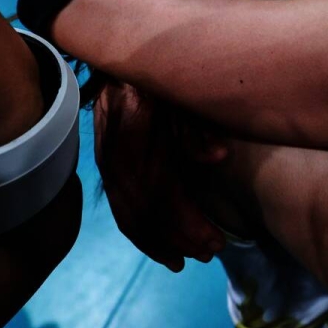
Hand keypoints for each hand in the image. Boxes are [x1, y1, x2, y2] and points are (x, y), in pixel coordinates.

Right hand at [93, 82, 227, 271]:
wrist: (118, 67)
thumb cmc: (157, 80)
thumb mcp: (178, 94)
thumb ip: (195, 126)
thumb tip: (219, 157)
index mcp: (137, 139)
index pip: (162, 195)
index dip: (189, 223)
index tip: (216, 240)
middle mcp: (118, 161)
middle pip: (148, 214)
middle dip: (180, 239)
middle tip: (211, 252)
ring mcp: (109, 168)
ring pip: (131, 219)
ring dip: (160, 244)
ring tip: (186, 260)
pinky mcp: (107, 172)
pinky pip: (121, 213)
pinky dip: (141, 237)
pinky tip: (160, 250)